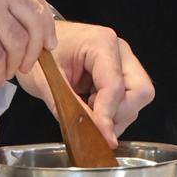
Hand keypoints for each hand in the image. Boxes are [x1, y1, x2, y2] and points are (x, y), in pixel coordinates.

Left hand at [16, 21, 154, 146]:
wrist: (36, 40)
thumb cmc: (39, 52)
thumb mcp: (45, 81)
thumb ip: (67, 106)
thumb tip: (90, 131)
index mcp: (102, 43)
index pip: (115, 87)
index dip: (107, 115)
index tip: (101, 136)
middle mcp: (119, 51)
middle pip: (140, 92)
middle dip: (119, 113)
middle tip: (93, 120)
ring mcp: (123, 62)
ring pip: (136, 100)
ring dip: (114, 115)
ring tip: (86, 110)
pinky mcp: (121, 74)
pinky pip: (128, 101)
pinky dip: (112, 112)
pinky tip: (90, 107)